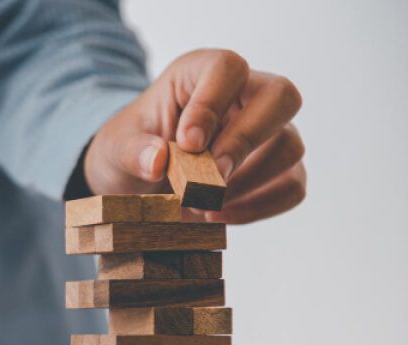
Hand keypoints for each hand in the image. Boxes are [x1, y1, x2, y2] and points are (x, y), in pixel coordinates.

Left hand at [84, 49, 305, 223]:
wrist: (138, 182)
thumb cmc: (132, 151)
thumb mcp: (115, 149)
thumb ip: (132, 151)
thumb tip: (157, 160)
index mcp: (201, 74)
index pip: (228, 68)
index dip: (212, 103)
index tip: (187, 143)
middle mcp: (244, 95)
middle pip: (282, 96)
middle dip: (247, 140)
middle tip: (211, 177)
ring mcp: (267, 132)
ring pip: (290, 145)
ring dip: (249, 181)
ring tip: (204, 203)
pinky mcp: (277, 169)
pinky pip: (292, 185)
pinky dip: (259, 206)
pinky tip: (219, 214)